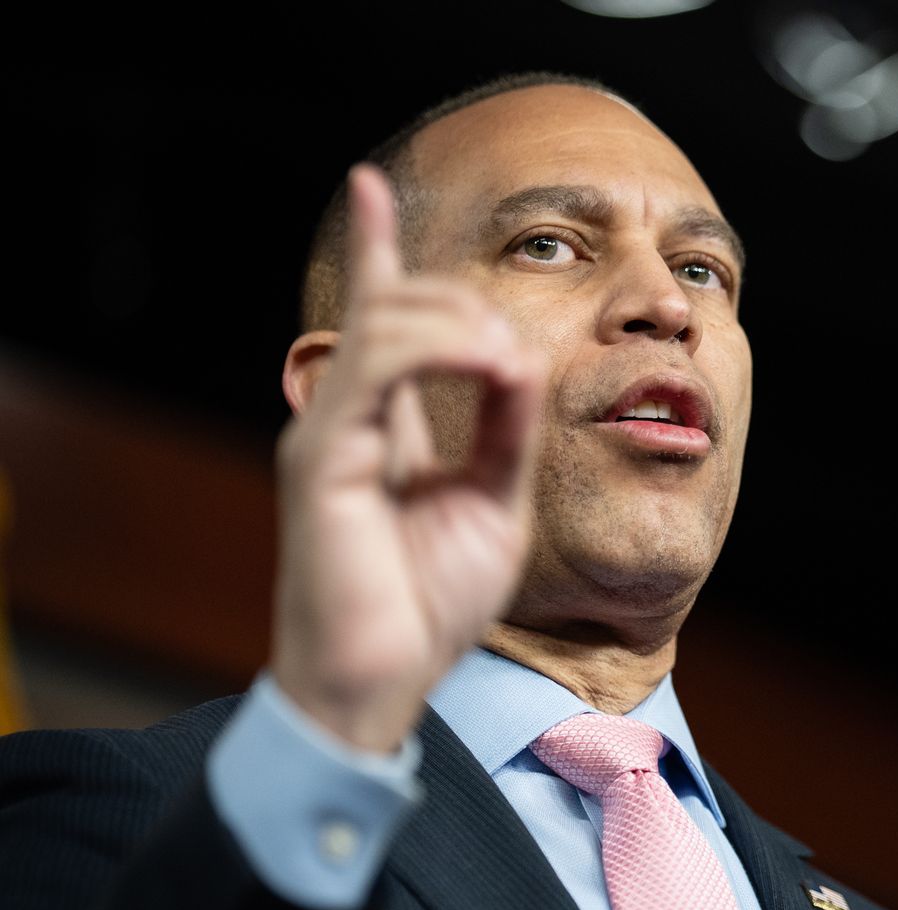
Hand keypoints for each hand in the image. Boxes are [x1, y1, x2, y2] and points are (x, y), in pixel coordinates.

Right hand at [270, 163, 546, 752]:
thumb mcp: (495, 502)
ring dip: (463, 324)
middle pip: (398, 308)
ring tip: (508, 367)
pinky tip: (491, 370)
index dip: (377, 252)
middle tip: (514, 359)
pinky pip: (376, 364)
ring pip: (387, 323)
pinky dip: (440, 348)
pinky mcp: (323, 455)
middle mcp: (348, 418)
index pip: (379, 318)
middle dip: (465, 303)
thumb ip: (506, 430)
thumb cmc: (429, 605)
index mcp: (384, 427)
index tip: (371, 187)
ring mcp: (329, 432)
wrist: (384, 680)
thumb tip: (519, 362)